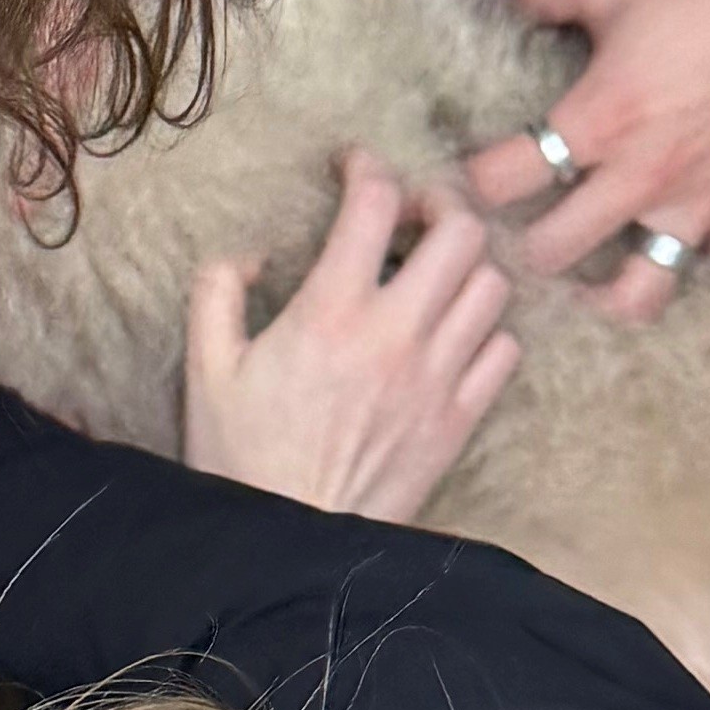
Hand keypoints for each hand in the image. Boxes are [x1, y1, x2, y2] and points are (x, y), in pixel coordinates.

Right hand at [183, 158, 520, 519]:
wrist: (289, 544)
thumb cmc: (240, 457)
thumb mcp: (204, 366)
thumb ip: (219, 290)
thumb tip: (257, 254)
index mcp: (328, 311)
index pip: (374, 201)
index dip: (367, 165)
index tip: (353, 166)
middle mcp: (395, 335)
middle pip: (459, 231)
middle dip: (438, 203)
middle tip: (412, 213)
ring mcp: (437, 379)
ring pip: (491, 286)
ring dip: (467, 265)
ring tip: (436, 271)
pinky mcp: (459, 420)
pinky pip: (505, 351)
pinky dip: (487, 330)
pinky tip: (454, 335)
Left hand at [461, 0, 709, 311]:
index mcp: (599, 120)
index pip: (504, 180)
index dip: (470, 184)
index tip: (465, 181)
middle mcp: (640, 177)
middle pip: (554, 252)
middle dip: (525, 248)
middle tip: (518, 235)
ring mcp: (699, 203)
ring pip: (640, 290)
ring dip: (608, 291)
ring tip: (592, 281)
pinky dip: (703, 258)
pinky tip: (688, 240)